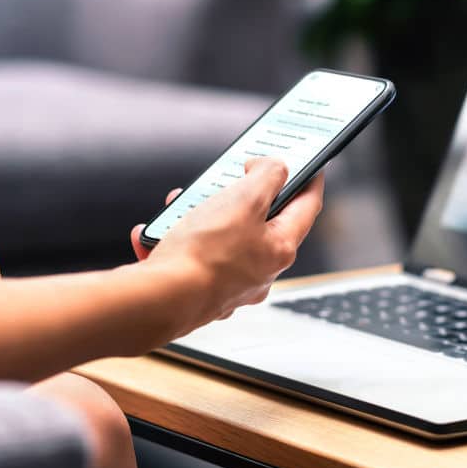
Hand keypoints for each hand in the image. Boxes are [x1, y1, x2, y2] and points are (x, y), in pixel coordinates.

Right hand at [126, 157, 323, 344]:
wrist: (160, 301)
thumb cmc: (204, 255)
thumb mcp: (245, 199)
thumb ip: (268, 175)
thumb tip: (272, 168)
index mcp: (280, 250)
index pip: (307, 208)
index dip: (310, 181)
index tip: (311, 167)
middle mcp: (259, 272)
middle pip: (259, 222)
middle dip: (239, 196)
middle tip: (231, 179)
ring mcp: (229, 285)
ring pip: (219, 238)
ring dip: (199, 216)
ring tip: (179, 206)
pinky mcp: (199, 292)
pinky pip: (188, 256)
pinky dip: (172, 240)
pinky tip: (154, 235)